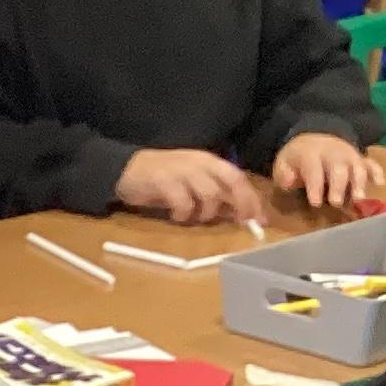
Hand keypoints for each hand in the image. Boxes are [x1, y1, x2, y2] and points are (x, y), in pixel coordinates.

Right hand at [115, 147, 264, 227]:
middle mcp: (199, 162)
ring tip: (193, 218)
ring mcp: (182, 169)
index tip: (260, 219)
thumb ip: (213, 197)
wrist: (126, 170)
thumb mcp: (191, 187)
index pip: (238, 177)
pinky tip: (176, 216)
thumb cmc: (162, 181)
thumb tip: (236, 214)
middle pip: (232, 180)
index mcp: (209, 162)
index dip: (251, 198)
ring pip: (210, 193)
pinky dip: (184, 213)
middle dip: (241, 203)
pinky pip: (183, 201)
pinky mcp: (164, 180)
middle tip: (241, 222)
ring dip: (207, 212)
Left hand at [272, 131, 383, 213]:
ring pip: (357, 166)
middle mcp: (333, 153)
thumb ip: (284, 174)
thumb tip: (290, 181)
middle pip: (338, 167)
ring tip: (360, 199)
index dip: (315, 185)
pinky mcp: (360, 159)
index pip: (314, 169)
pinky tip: (380, 183)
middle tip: (337, 203)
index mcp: (311, 154)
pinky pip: (371, 163)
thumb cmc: (297, 159)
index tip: (316, 202)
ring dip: (360, 182)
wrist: (314, 138)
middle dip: (339, 185)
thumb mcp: (284, 164)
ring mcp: (349, 155)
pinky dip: (376, 172)